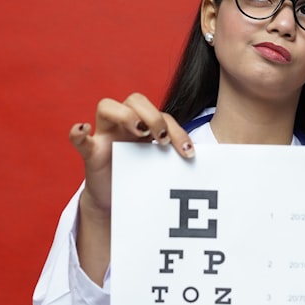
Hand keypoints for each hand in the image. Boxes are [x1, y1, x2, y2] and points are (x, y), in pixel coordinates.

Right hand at [68, 93, 193, 284]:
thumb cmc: (147, 181)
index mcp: (146, 125)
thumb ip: (184, 162)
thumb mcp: (167, 169)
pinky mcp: (91, 152)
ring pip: (108, 106)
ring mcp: (105, 135)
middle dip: (152, 115)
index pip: (162, 113)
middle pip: (135, 99)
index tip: (189, 153)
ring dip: (126, 116)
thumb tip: (225, 171)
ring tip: (140, 134)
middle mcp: (125, 124)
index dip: (177, 130)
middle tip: (162, 140)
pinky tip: (83, 130)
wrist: (120, 205)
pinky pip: (79, 138)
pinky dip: (78, 132)